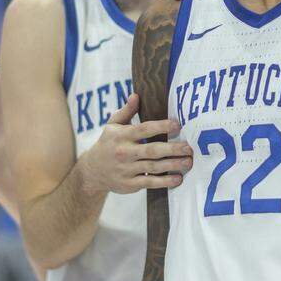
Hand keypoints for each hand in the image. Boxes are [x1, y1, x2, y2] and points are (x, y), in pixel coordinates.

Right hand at [75, 93, 192, 193]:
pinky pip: (150, 182)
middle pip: (152, 150)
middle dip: (172, 149)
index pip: (144, 130)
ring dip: (172, 165)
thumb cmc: (108, 144)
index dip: (161, 126)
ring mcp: (127, 169)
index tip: (177, 125)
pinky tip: (178, 178)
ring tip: (188, 162)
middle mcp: (124, 152)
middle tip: (189, 147)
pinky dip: (165, 182)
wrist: (92, 171)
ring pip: (153, 167)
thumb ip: (126, 111)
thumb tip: (136, 95)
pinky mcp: (129, 184)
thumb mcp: (112, 125)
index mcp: (121, 136)